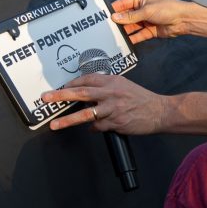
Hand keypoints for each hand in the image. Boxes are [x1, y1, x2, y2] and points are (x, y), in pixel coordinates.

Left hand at [42, 74, 165, 134]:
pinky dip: (93, 128)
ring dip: (67, 120)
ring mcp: (112, 108)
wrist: (160, 111)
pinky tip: (94, 128)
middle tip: (46, 98)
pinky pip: (97, 126)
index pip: (87, 79)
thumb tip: (89, 92)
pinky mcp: (115, 122)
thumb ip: (108, 87)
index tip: (61, 89)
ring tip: (54, 125)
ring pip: (85, 114)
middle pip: (81, 93)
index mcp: (113, 81)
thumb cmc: (143, 99)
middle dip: (61, 96)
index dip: (72, 84)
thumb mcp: (125, 86)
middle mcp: (111, 93)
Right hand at [112, 0, 206, 44]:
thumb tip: (115, 17)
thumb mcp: (147, 10)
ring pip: (131, 26)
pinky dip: (133, 38)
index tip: (102, 15)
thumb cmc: (167, 9)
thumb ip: (131, 16)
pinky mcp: (150, 30)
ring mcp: (146, 20)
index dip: (114, 9)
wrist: (184, 20)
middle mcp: (142, 9)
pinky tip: (125, 42)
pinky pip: (139, 34)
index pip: (123, 3)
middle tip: (106, 28)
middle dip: (118, 22)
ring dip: (124, 31)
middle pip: (126, 16)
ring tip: (113, 36)